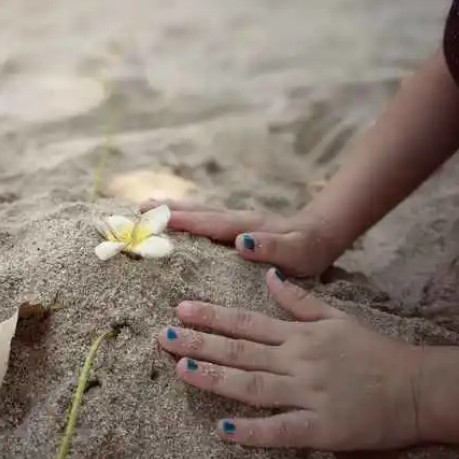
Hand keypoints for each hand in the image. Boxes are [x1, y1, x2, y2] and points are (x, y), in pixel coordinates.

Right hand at [140, 200, 340, 276]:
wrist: (322, 236)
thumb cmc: (309, 249)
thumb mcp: (297, 252)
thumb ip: (271, 247)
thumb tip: (242, 240)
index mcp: (244, 226)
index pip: (206, 223)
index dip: (180, 221)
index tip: (152, 217)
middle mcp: (235, 220)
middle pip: (196, 212)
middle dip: (167, 210)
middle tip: (136, 207)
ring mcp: (233, 222)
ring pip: (198, 213)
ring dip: (172, 210)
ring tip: (146, 206)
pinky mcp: (234, 228)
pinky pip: (203, 220)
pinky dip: (185, 217)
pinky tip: (174, 220)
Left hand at [157, 268, 422, 449]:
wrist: (417, 388)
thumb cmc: (373, 353)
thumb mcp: (336, 318)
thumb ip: (298, 301)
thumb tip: (270, 277)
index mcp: (300, 336)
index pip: (247, 322)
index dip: (212, 315)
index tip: (180, 309)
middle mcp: (299, 360)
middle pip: (241, 350)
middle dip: (200, 342)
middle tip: (164, 336)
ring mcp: (309, 393)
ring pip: (253, 384)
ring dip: (214, 377)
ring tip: (181, 369)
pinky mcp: (321, 427)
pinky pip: (282, 429)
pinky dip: (253, 431)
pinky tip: (223, 429)